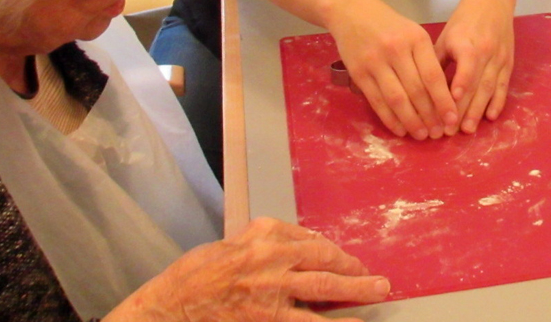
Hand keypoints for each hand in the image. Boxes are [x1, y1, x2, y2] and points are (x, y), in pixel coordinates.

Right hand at [111, 218, 388, 321]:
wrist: (171, 306)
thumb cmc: (196, 275)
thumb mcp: (232, 243)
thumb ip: (266, 241)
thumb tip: (301, 245)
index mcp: (263, 236)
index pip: (311, 241)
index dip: (334, 254)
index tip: (347, 262)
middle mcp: (272, 259)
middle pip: (325, 262)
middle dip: (355, 271)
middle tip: (379, 280)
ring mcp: (271, 292)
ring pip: (324, 291)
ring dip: (356, 293)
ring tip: (379, 294)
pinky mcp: (267, 319)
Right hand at [325, 0, 457, 139]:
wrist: (351, 11)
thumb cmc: (389, 25)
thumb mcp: (413, 33)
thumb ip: (426, 60)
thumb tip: (442, 96)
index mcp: (416, 39)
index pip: (433, 75)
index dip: (443, 101)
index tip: (452, 119)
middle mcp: (396, 50)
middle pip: (416, 90)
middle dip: (430, 116)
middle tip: (438, 133)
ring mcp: (375, 62)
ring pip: (397, 99)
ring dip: (411, 121)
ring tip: (422, 135)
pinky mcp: (358, 73)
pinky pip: (376, 101)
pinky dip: (389, 118)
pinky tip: (400, 129)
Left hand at [436, 0, 515, 133]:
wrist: (493, 2)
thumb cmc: (464, 21)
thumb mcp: (446, 37)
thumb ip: (438, 62)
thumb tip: (424, 89)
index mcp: (467, 44)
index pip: (465, 70)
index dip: (458, 90)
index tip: (447, 110)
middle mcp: (486, 53)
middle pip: (476, 85)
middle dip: (464, 110)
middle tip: (451, 130)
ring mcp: (500, 59)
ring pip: (490, 89)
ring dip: (479, 111)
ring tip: (468, 129)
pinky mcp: (509, 64)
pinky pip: (504, 86)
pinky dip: (498, 102)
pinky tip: (490, 117)